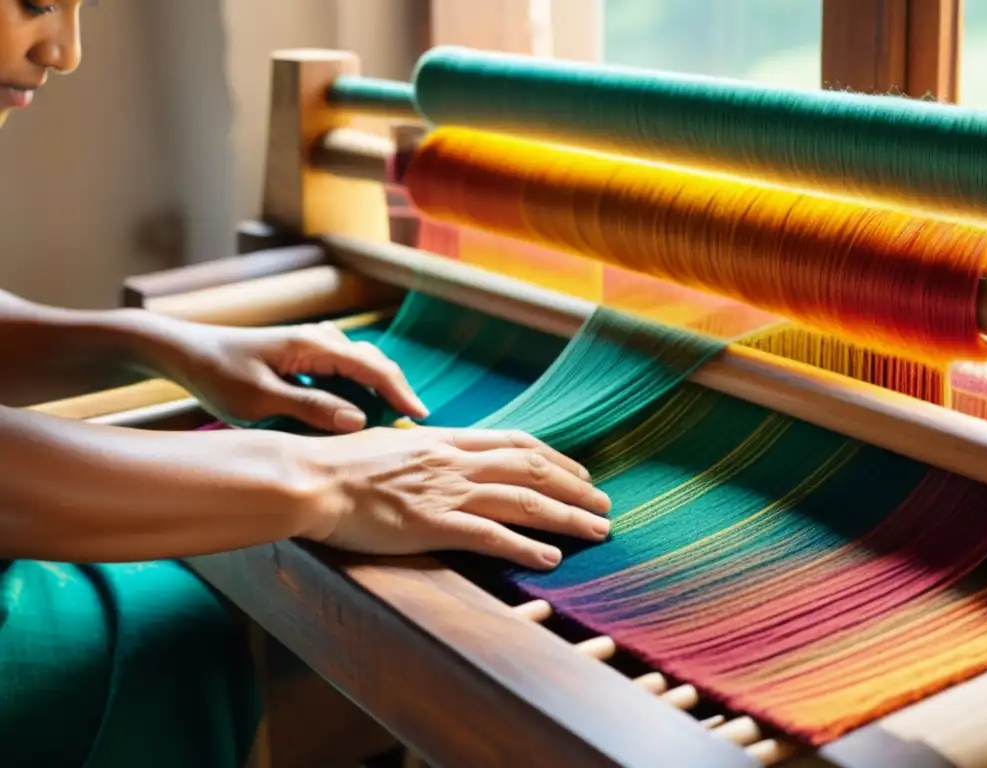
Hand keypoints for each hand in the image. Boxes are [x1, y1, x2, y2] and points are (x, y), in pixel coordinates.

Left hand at [146, 318, 427, 431]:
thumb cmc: (217, 374)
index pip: (373, 367)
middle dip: (396, 390)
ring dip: (379, 388)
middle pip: (373, 362)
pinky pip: (343, 368)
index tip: (420, 418)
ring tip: (392, 418)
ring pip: (360, 363)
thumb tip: (358, 419)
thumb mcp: (260, 398)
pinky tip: (360, 408)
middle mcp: (319, 340)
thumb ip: (310, 408)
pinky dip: (360, 386)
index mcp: (313, 345)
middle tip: (412, 423)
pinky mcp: (303, 354)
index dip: (400, 392)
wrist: (184, 351)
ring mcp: (312, 344)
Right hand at [299, 426, 611, 568]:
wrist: (309, 477)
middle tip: (605, 504)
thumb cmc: (341, 464)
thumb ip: (425, 451)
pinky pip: (489, 536)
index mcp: (445, 441)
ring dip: (566, 517)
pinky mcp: (430, 525)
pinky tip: (550, 558)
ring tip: (597, 531)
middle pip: (531, 469)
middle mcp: (453, 462)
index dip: (555, 458)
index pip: (515, 442)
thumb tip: (440, 452)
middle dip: (574, 487)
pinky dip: (525, 547)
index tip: (580, 472)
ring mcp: (444, 492)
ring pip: (522, 501)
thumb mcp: (392, 445)